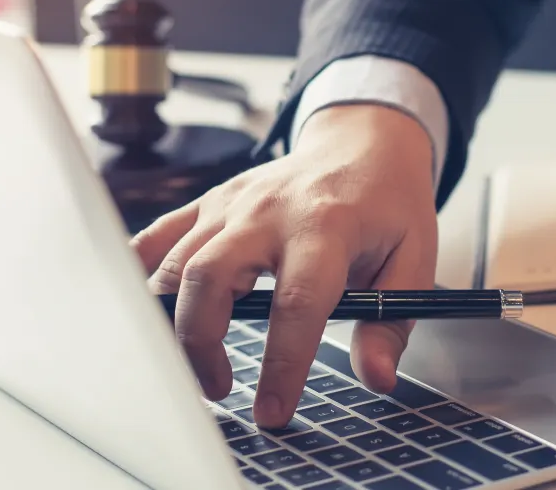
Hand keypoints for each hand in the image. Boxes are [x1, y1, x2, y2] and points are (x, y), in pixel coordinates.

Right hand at [131, 105, 437, 426]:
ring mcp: (231, 204)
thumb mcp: (414, 258)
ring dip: (174, 323)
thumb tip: (376, 377)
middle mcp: (268, 212)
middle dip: (201, 344)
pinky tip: (147, 314)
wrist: (362, 142)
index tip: (272, 412)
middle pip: (209, 277)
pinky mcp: (209, 202)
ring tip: (198, 365)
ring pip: (176, 263)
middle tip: (219, 388)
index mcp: (326, 226)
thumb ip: (390, 321)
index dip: (282, 364)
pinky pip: (157, 237)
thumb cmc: (388, 204)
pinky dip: (140, 276)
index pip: (297, 303)